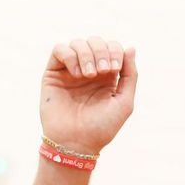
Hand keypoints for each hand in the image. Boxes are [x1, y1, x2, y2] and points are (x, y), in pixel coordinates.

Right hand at [40, 37, 136, 154]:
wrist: (76, 143)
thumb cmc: (101, 128)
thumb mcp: (124, 102)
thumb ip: (130, 75)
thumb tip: (131, 48)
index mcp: (106, 75)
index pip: (112, 46)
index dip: (115, 51)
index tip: (114, 69)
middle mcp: (88, 69)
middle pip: (95, 41)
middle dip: (101, 51)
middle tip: (102, 71)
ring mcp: (70, 70)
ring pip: (77, 42)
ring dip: (86, 54)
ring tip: (87, 75)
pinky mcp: (53, 73)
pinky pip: (59, 49)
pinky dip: (69, 56)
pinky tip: (76, 74)